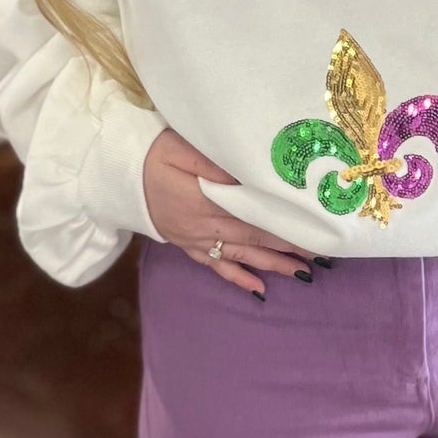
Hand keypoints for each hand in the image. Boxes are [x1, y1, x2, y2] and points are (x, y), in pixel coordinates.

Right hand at [141, 128, 320, 298]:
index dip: (282, 224)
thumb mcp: (180, 147)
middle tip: (321, 255)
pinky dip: (238, 278)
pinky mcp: (187, 246)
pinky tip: (259, 290)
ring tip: (302, 274)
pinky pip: (216, 266)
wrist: (117, 175)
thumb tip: (249, 173)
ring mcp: (195, 239)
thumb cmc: (151, 155)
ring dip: (272, 265)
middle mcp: (203, 225)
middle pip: (253, 237)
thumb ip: (213, 161)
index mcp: (205, 200)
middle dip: (288, 247)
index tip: (311, 229)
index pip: (253, 215)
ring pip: (241, 255)